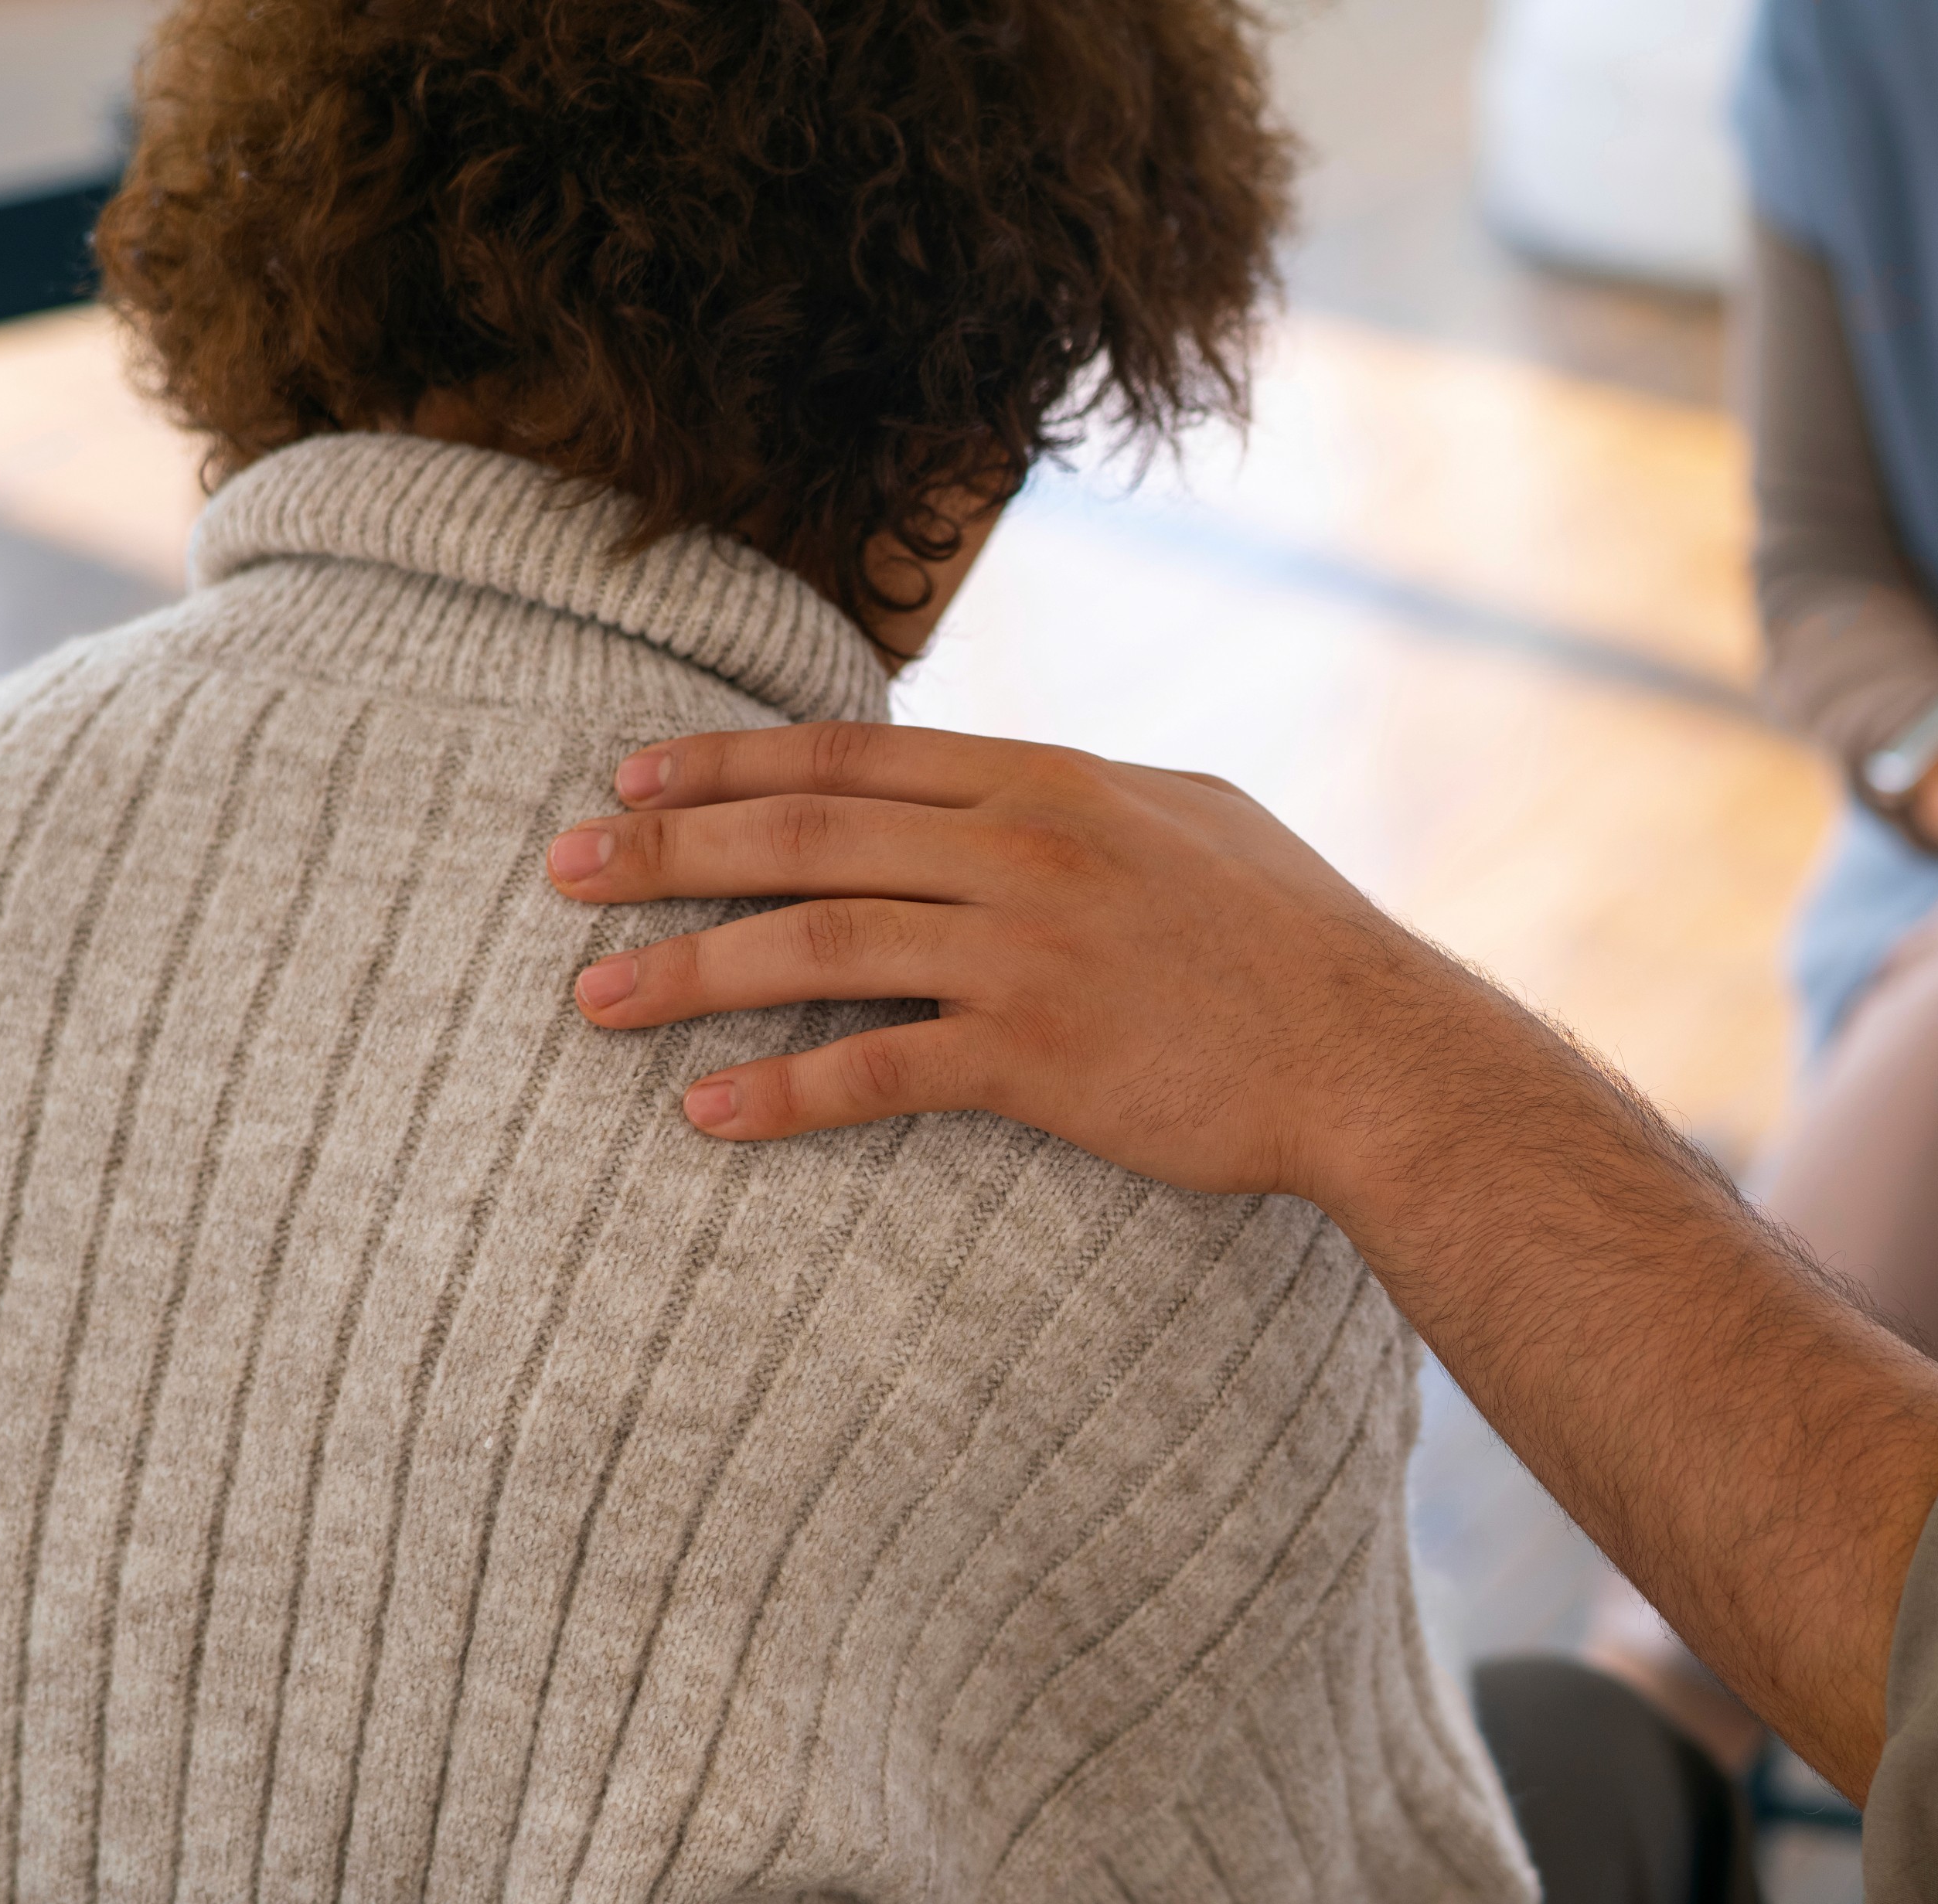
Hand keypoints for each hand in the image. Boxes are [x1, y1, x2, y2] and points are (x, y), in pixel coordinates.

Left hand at [544, 721, 1509, 1208]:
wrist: (1374, 1052)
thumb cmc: (1294, 942)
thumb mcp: (1194, 820)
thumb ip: (1084, 799)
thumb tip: (1009, 785)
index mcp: (1049, 783)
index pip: (853, 756)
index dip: (729, 763)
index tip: (632, 777)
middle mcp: (1023, 850)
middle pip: (808, 836)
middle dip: (670, 852)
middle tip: (563, 874)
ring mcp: (1028, 951)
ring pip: (819, 944)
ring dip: (692, 969)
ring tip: (591, 998)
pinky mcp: (1041, 1058)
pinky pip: (881, 1069)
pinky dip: (786, 1093)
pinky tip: (708, 1113)